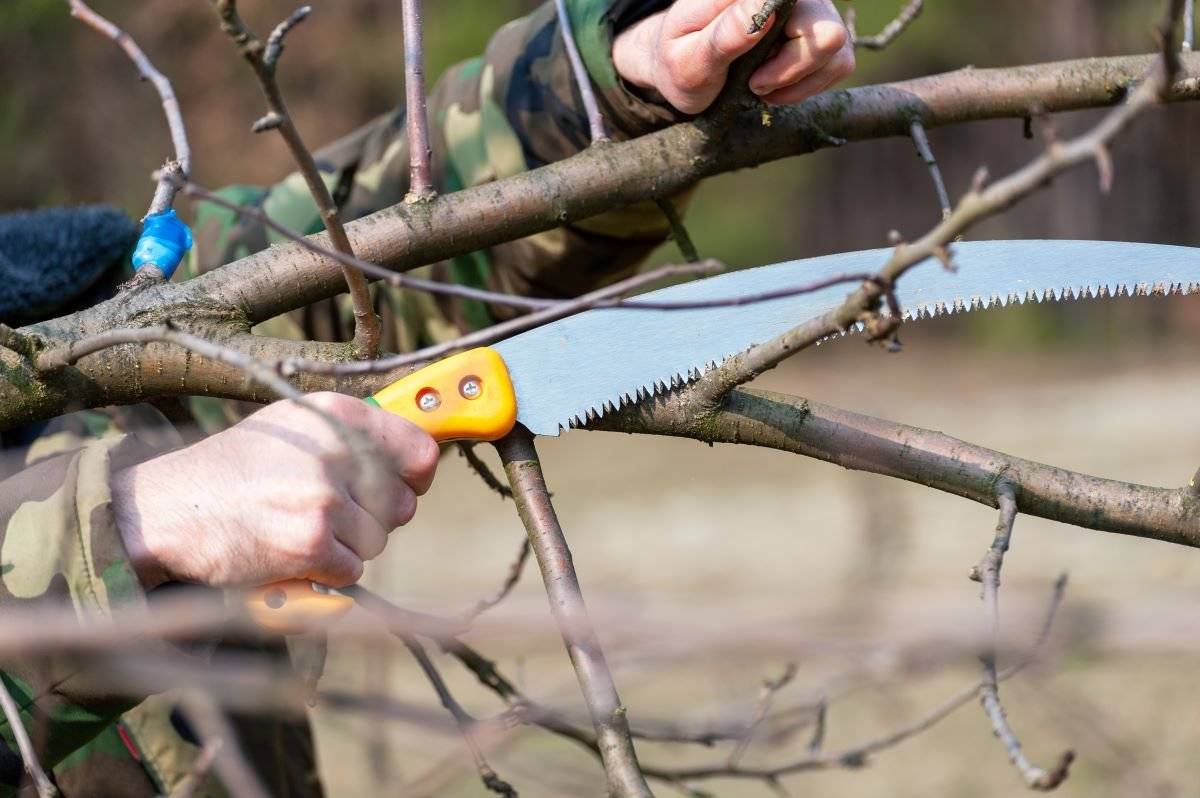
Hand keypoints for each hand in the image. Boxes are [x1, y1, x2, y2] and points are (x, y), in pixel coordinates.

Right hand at [112, 393, 439, 588]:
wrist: (169, 508)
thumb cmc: (236, 470)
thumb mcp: (295, 425)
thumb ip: (353, 436)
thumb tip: (420, 457)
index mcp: (339, 415)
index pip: (421, 451)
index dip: (416, 477)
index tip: (403, 486)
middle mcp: (337, 449)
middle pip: (402, 505)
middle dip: (373, 520)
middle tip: (325, 514)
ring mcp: (325, 496)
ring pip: (376, 541)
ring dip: (345, 547)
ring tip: (297, 527)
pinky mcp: (312, 541)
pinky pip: (351, 569)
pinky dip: (325, 572)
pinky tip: (288, 550)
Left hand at [612, 0, 854, 113]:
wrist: (683, 70)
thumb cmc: (679, 62)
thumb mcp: (686, 58)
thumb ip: (723, 35)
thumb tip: (763, 7)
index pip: (793, 6)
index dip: (784, 53)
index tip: (753, 76)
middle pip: (827, 32)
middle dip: (792, 71)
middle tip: (755, 84)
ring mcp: (810, 9)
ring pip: (838, 51)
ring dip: (800, 83)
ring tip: (761, 87)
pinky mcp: (821, 33)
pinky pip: (840, 64)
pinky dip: (809, 86)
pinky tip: (777, 86)